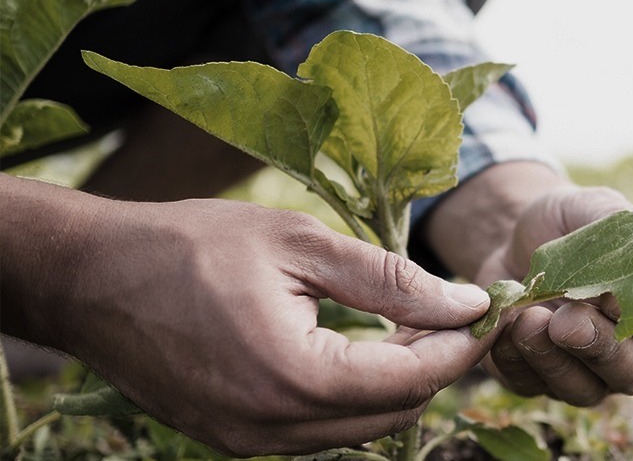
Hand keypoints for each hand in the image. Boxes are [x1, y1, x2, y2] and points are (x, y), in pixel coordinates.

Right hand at [0, 175, 493, 455]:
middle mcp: (274, 428)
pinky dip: (355, 394)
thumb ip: (390, 279)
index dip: (460, 345)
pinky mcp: (236, 438)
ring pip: (360, 429)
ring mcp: (251, 442)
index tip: (489, 309)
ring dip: (397, 382)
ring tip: (414, 324)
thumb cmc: (191, 245)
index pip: (411, 380)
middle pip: (394, 414)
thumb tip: (466, 303)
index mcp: (294, 377)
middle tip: (456, 313)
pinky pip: (320, 430)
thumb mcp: (300, 243)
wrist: (92, 278)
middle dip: (436, 365)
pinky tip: (362, 346)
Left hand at [477, 185, 632, 405]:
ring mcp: (591, 373)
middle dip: (599, 348)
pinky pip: (532, 386)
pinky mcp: (541, 379)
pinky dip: (515, 360)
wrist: (518, 238)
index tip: (614, 297)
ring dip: (554, 360)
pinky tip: (504, 327)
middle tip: (565, 320)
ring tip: (528, 320)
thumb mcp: (598, 207)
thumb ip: (618, 233)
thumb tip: (618, 280)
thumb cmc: (574, 222)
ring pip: (584, 391)